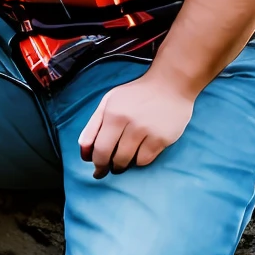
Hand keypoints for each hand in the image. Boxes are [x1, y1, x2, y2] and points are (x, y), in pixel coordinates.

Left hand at [78, 71, 194, 177]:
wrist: (170, 85)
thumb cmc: (136, 94)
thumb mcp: (109, 101)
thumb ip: (93, 125)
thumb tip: (84, 150)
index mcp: (112, 113)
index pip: (99, 147)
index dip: (96, 162)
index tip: (97, 169)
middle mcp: (128, 122)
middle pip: (112, 157)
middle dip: (107, 167)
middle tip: (108, 170)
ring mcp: (146, 131)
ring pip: (128, 161)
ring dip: (123, 165)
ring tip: (123, 160)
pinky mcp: (162, 139)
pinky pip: (145, 160)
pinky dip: (139, 160)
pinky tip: (139, 152)